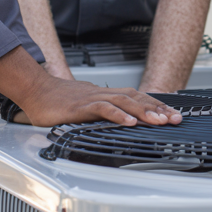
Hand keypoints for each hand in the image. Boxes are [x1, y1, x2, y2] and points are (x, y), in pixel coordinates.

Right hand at [0, 46, 180, 126]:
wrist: (35, 89)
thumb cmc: (57, 100)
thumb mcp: (85, 105)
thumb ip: (102, 110)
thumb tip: (119, 119)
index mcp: (106, 94)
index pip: (137, 97)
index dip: (156, 105)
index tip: (173, 114)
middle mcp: (103, 93)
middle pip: (136, 98)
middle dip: (158, 109)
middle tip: (176, 119)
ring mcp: (93, 98)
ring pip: (124, 102)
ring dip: (144, 112)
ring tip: (159, 121)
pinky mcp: (81, 106)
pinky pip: (103, 109)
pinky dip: (118, 115)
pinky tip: (129, 122)